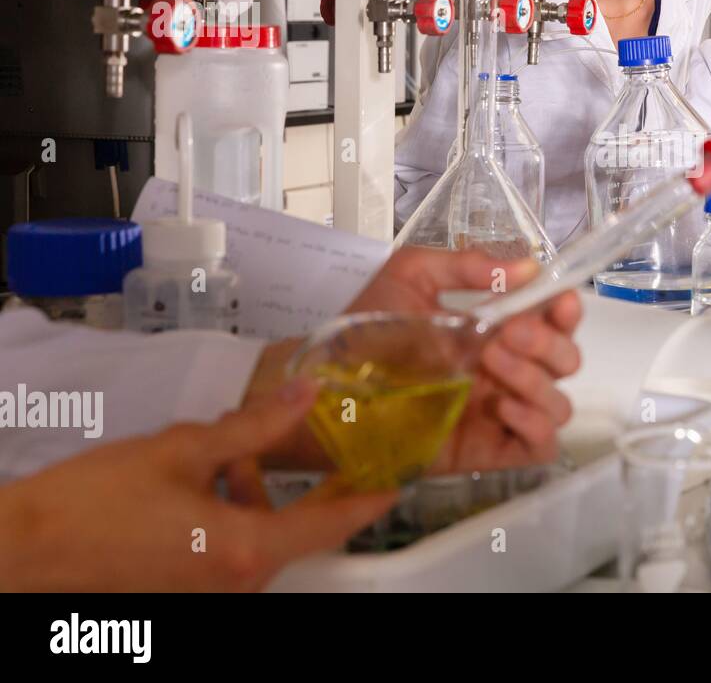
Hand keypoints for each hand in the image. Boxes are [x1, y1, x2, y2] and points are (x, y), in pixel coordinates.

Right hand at [0, 380, 396, 591]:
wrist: (22, 549)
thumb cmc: (92, 503)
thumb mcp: (183, 449)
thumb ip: (254, 425)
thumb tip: (304, 394)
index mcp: (244, 549)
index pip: (332, 525)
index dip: (369, 499)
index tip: (396, 480)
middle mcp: (234, 582)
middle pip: (296, 532)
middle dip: (302, 486)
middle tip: (314, 444)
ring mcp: (208, 592)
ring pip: (260, 539)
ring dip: (259, 497)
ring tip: (233, 450)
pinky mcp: (185, 592)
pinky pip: (229, 552)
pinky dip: (231, 517)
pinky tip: (205, 480)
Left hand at [248, 248, 581, 474]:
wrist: (326, 388)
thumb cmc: (366, 331)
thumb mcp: (411, 277)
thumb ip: (466, 266)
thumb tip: (528, 266)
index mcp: (496, 327)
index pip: (553, 319)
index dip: (566, 309)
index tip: (558, 299)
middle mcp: (507, 369)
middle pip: (566, 360)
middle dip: (548, 343)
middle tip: (507, 334)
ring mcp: (500, 411)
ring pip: (560, 402)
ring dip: (538, 380)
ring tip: (491, 364)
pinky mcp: (488, 448)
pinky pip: (541, 446)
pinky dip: (536, 426)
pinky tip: (501, 408)